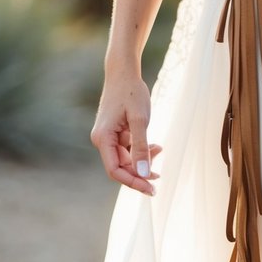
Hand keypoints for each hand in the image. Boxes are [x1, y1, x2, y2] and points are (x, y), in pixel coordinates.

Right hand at [90, 70, 161, 194]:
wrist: (123, 72)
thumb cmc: (131, 92)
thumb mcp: (140, 120)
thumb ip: (141, 147)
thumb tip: (144, 174)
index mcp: (103, 139)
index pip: (115, 171)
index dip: (133, 182)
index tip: (151, 189)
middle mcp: (102, 140)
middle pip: (120, 167)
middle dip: (140, 174)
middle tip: (160, 180)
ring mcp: (108, 136)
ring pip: (126, 159)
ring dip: (143, 160)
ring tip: (160, 151)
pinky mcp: (115, 132)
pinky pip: (128, 148)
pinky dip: (142, 150)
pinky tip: (156, 146)